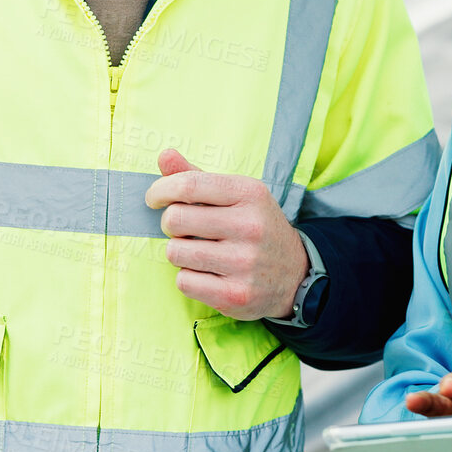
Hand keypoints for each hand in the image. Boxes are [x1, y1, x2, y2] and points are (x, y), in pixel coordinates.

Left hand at [144, 148, 307, 320]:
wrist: (297, 274)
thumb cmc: (256, 228)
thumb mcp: (237, 196)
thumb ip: (197, 177)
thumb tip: (165, 155)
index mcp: (250, 193)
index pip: (188, 185)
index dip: (160, 190)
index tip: (154, 199)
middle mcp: (250, 226)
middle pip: (175, 219)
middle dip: (170, 224)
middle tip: (183, 229)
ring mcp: (245, 263)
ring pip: (175, 252)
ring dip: (179, 252)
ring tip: (199, 252)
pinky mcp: (236, 295)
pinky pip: (184, 281)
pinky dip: (188, 278)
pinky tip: (208, 274)